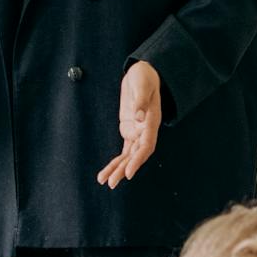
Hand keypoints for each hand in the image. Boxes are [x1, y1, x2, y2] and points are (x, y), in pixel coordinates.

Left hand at [98, 60, 162, 185]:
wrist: (143, 73)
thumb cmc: (145, 77)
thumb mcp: (142, 84)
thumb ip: (141, 100)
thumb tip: (139, 116)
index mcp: (152, 122)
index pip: (146, 146)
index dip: (138, 160)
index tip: (129, 172)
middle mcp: (146, 131)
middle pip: (136, 156)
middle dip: (124, 169)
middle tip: (112, 183)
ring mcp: (137, 132)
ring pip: (128, 156)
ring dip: (117, 169)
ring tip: (104, 182)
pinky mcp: (129, 131)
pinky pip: (123, 151)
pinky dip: (115, 162)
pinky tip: (106, 172)